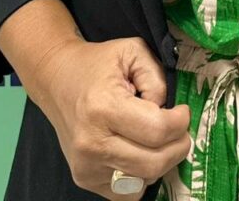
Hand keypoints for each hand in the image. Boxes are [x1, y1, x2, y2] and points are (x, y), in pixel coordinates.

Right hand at [29, 36, 190, 198]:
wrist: (56, 80)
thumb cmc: (98, 64)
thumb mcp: (132, 51)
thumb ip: (157, 78)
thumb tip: (167, 110)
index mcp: (103, 107)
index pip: (157, 130)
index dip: (180, 122)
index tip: (182, 111)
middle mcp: (91, 143)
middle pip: (154, 163)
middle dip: (178, 146)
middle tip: (179, 130)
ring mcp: (86, 166)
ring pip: (144, 181)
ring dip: (162, 162)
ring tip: (158, 139)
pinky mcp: (85, 180)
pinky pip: (127, 193)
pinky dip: (142, 177)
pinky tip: (141, 153)